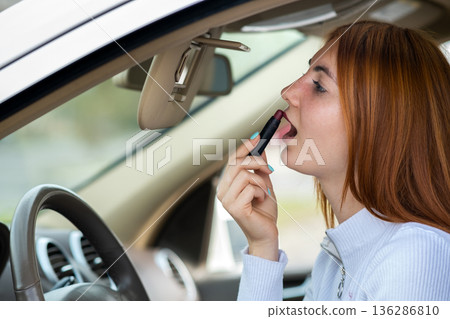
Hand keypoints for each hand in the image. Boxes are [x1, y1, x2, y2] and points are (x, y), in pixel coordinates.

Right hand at [217, 134, 278, 260]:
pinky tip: (261, 201)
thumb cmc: (264, 211)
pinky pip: (250, 188)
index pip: (232, 159)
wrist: (267, 234)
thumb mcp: (263, 183)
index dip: (245, 146)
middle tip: (269, 170)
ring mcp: (226, 200)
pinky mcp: (235, 208)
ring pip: (245, 175)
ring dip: (261, 182)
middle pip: (237, 164)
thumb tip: (260, 146)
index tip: (258, 137)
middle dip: (257, 163)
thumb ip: (258, 167)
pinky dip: (261, 192)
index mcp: (226, 184)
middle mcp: (222, 191)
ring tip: (264, 192)